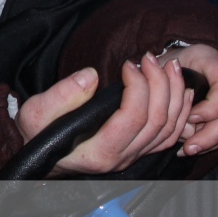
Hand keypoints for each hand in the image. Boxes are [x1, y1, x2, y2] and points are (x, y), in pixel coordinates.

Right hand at [18, 54, 192, 174]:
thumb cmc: (37, 133)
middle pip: (157, 121)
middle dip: (160, 84)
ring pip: (169, 129)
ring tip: (171, 67)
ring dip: (174, 95)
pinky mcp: (138, 152)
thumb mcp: (36, 113)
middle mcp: (121, 158)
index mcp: (99, 152)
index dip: (138, 87)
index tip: (128, 64)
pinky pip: (170, 135)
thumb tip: (91, 76)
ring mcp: (132, 157)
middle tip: (150, 58)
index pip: (133, 117)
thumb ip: (61, 95)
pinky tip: (181, 91)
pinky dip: (181, 112)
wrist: (41, 155)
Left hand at [158, 43, 217, 156]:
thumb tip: (179, 121)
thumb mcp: (161, 67)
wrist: (181, 60)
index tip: (190, 117)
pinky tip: (196, 148)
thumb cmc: (168, 64)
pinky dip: (215, 141)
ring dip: (213, 141)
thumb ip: (164, 88)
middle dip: (213, 133)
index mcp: (214, 61)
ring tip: (190, 150)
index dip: (212, 107)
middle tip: (190, 147)